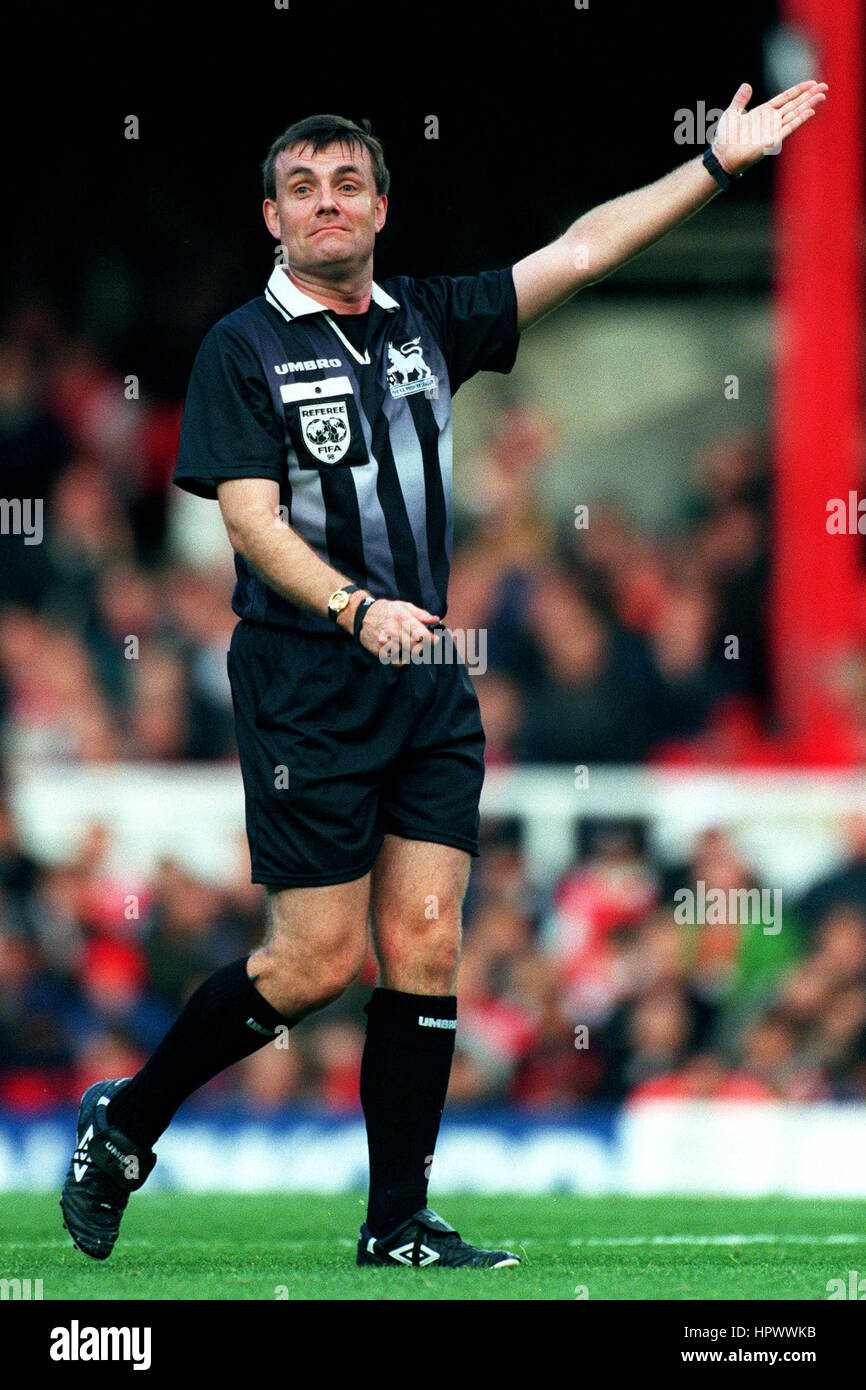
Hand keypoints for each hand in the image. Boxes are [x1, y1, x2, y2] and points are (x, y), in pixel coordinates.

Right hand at [356, 598, 441, 665]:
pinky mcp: (379, 651)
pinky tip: (400, 651)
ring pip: (407, 656)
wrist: (361, 615)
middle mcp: (394, 631)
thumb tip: (436, 620)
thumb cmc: (386, 610)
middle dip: (422, 647)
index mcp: (403, 619)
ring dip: (411, 653)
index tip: (434, 640)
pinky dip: (401, 659)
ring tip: (408, 645)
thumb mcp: (404, 606)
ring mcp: (386, 642)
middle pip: (417, 648)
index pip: (423, 635)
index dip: (432, 640)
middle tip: (421, 643)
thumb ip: (421, 614)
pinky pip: (396, 662)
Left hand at [712, 79, 827, 176]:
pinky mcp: (772, 142)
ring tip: (822, 97)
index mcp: (764, 113)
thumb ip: (740, 99)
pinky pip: (788, 130)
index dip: (798, 91)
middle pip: (794, 106)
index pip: (785, 99)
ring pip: (795, 115)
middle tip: (824, 87)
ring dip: (808, 106)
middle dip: (809, 96)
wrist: (721, 155)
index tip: (812, 83)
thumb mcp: (732, 113)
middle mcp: (771, 122)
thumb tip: (746, 86)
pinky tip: (810, 113)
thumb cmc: (725, 137)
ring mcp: (773, 131)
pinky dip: (799, 121)